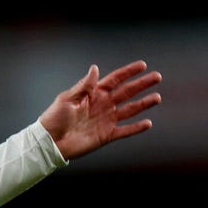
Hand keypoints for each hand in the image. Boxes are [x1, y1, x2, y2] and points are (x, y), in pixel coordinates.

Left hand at [38, 60, 161, 160]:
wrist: (50, 142)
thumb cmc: (54, 118)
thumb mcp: (67, 99)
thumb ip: (84, 86)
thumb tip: (95, 68)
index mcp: (93, 94)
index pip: (115, 80)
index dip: (128, 72)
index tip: (142, 65)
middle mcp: (103, 105)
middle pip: (126, 92)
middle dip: (141, 84)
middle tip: (157, 77)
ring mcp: (106, 120)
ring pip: (129, 110)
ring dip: (143, 104)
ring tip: (157, 97)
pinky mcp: (106, 135)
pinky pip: (125, 130)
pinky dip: (136, 128)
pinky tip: (148, 123)